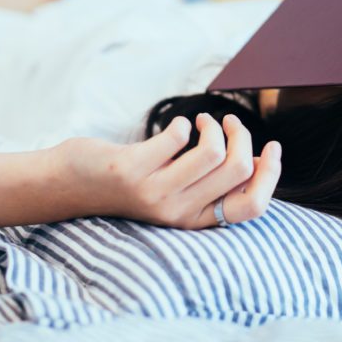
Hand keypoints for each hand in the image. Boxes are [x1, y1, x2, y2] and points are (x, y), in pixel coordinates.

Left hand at [57, 113, 281, 227]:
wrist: (70, 185)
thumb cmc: (131, 182)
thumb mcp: (176, 192)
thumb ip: (210, 184)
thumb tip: (256, 160)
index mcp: (196, 220)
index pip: (252, 207)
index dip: (271, 173)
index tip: (272, 147)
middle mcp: (179, 212)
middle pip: (240, 169)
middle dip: (243, 135)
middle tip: (229, 122)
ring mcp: (156, 193)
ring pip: (214, 153)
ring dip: (214, 126)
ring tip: (202, 122)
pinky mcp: (133, 170)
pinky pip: (177, 137)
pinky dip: (182, 124)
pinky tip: (173, 128)